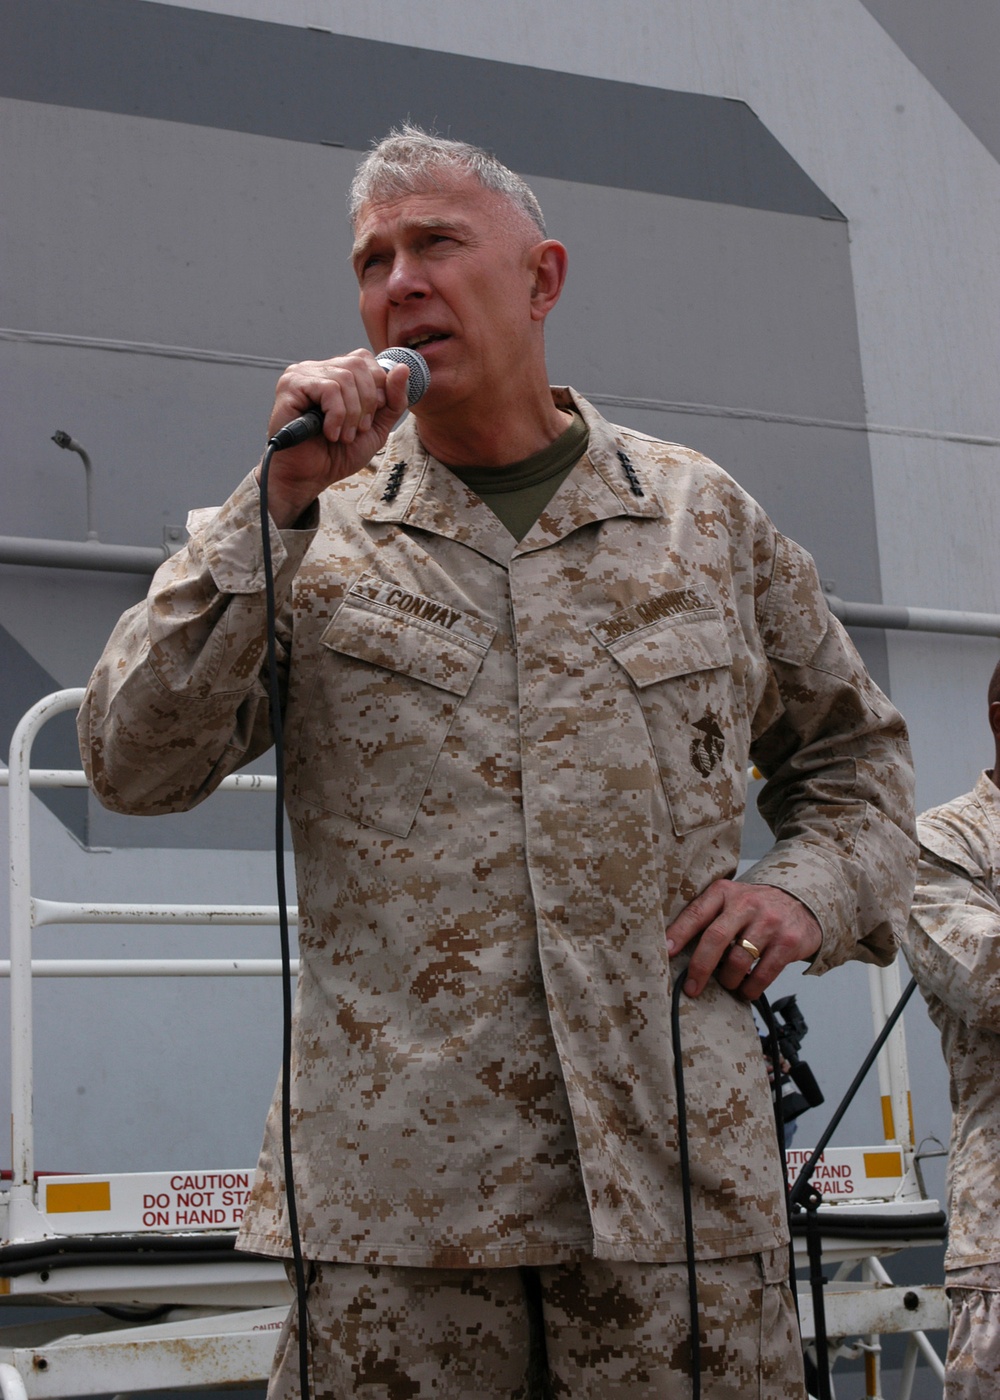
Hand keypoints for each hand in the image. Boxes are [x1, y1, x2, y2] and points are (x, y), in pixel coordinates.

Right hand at [258, 350, 412, 526]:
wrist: (310, 477)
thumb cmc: (337, 454)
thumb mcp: (377, 427)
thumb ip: (393, 400)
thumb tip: (403, 368)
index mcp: (336, 373)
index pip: (365, 359)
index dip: (377, 387)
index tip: (370, 419)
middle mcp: (318, 368)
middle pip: (358, 364)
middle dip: (367, 402)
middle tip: (357, 430)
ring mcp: (302, 374)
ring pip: (345, 378)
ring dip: (352, 414)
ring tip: (343, 436)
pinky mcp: (291, 385)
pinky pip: (328, 389)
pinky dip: (337, 416)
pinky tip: (330, 433)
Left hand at [665, 880, 822, 1000]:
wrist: (802, 904)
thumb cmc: (755, 909)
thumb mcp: (730, 901)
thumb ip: (707, 917)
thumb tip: (674, 950)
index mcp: (725, 892)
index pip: (697, 913)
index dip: (679, 934)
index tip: (666, 953)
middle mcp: (747, 904)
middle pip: (716, 938)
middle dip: (700, 967)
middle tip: (691, 987)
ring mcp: (769, 922)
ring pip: (738, 961)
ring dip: (728, 980)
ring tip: (727, 983)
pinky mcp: (788, 942)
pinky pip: (763, 974)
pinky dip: (750, 988)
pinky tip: (746, 990)